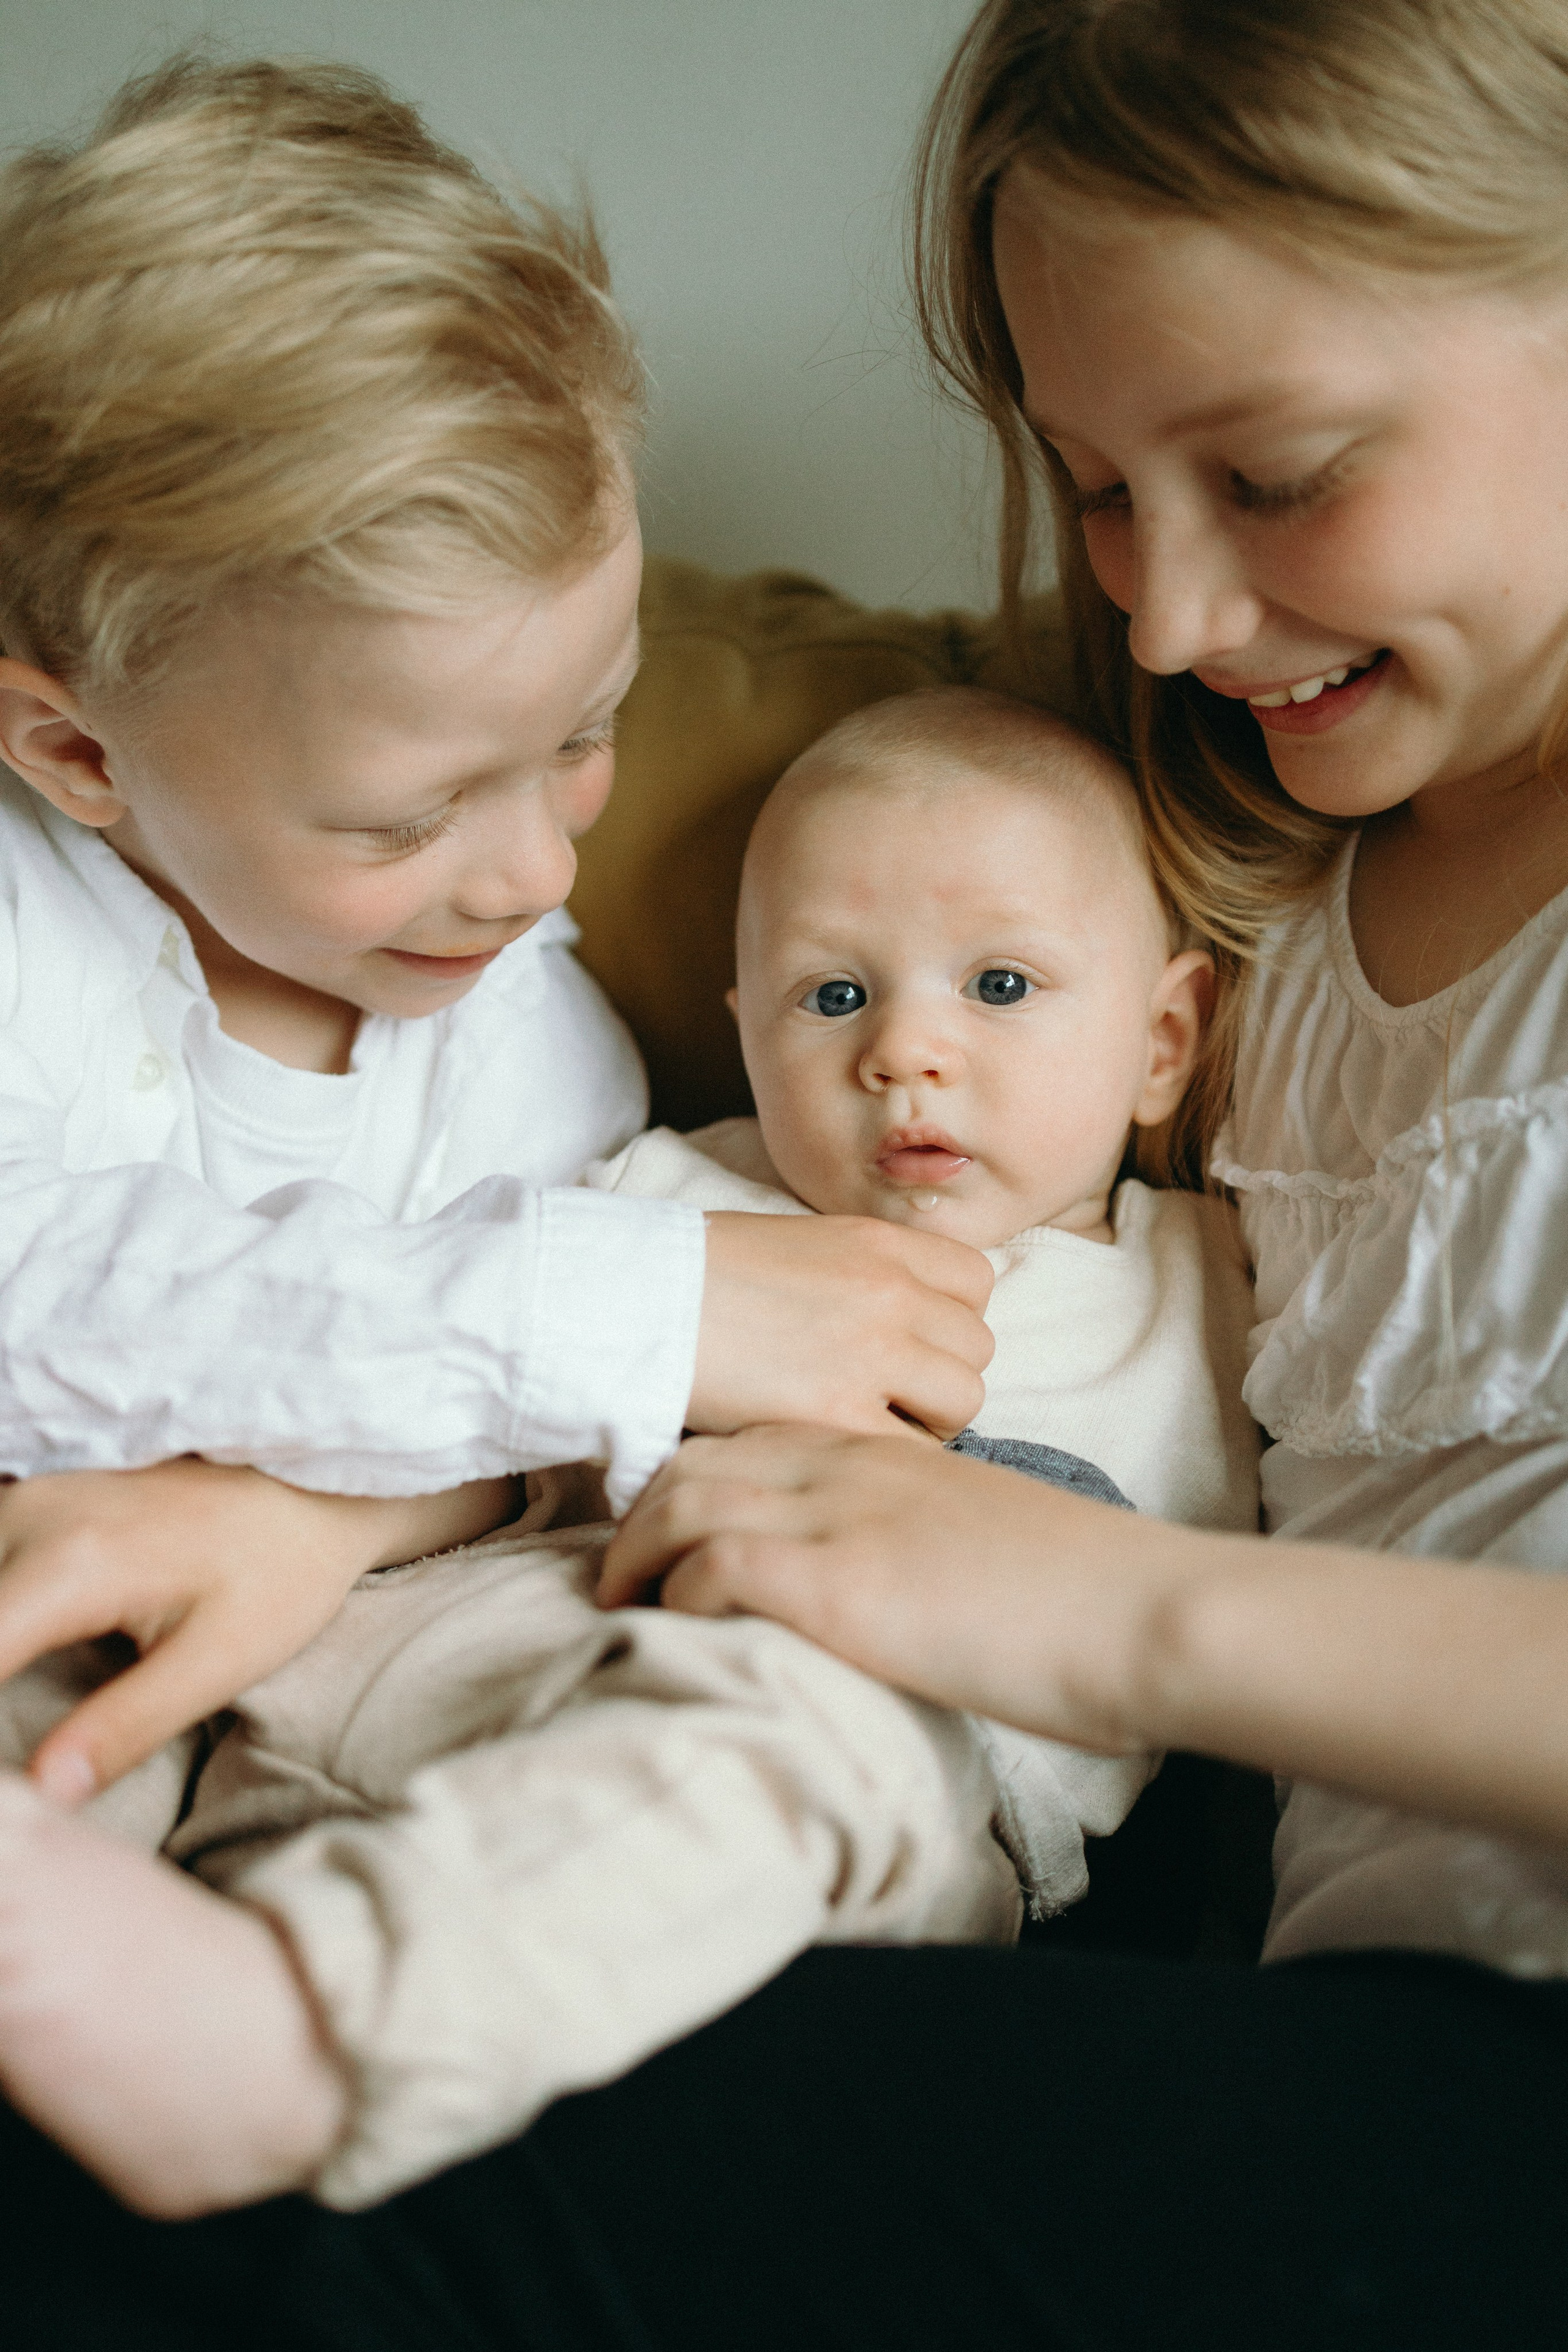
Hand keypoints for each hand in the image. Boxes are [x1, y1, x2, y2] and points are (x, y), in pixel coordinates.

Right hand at [0, 1460, 518, 1801]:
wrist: (313, 1480)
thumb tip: (44, 1795)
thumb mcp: (220, 1659)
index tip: (12, 1797)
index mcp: (70, 1565)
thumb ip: (126, 1726)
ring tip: (25, 1705)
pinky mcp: (28, 1497)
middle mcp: (29, 1517)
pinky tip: (21, 1652)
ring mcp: (24, 1498)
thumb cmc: (278, 1571)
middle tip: (20, 1774)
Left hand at [598, 1424, 1192, 1756]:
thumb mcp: (980, 1541)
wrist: (1136, 1612)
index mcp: (886, 1455)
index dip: (693, 1477)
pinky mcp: (840, 1581)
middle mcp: (851, 1467)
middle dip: (640, 1511)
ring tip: (617, 1604)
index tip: (663, 1529)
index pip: (753, 1438)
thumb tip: (894, 1580)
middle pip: (701, 1458)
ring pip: (687, 1499)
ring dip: (636, 1553)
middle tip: (618, 1568)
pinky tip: (673, 1628)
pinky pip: (714, 1564)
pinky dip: (676, 1592)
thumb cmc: (1076, 1595)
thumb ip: (920, 1537)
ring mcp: (841, 1518)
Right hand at [690, 1214, 993, 1442]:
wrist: (638, 1300)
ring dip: (928, 1422)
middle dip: (941, 1376)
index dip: (950, 1319)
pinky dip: (889, 1458)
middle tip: (890, 1395)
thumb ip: (864, 1273)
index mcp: (881, 1244)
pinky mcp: (838, 1413)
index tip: (912, 1341)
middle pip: (977, 1347)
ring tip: (870, 1425)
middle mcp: (890, 1292)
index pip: (977, 1282)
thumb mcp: (802, 1243)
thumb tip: (905, 1314)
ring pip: (963, 1401)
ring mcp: (871, 1353)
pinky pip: (912, 1450)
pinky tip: (844, 1450)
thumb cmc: (703, 1274)